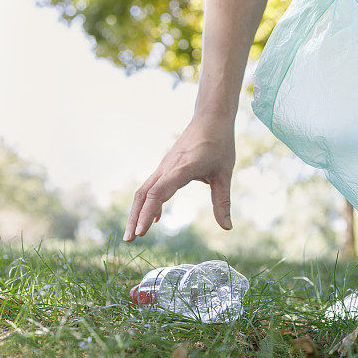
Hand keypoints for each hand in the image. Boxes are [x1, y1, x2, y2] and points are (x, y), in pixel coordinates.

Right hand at [123, 117, 235, 240]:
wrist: (210, 118)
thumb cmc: (219, 143)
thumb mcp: (224, 174)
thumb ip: (222, 202)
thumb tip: (227, 228)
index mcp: (182, 168)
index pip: (158, 193)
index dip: (148, 212)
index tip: (142, 232)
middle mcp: (168, 167)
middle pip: (143, 194)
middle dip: (135, 217)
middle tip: (129, 239)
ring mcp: (164, 166)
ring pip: (144, 191)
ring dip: (137, 212)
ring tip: (135, 233)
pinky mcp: (166, 166)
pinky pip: (152, 186)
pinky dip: (148, 203)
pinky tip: (155, 218)